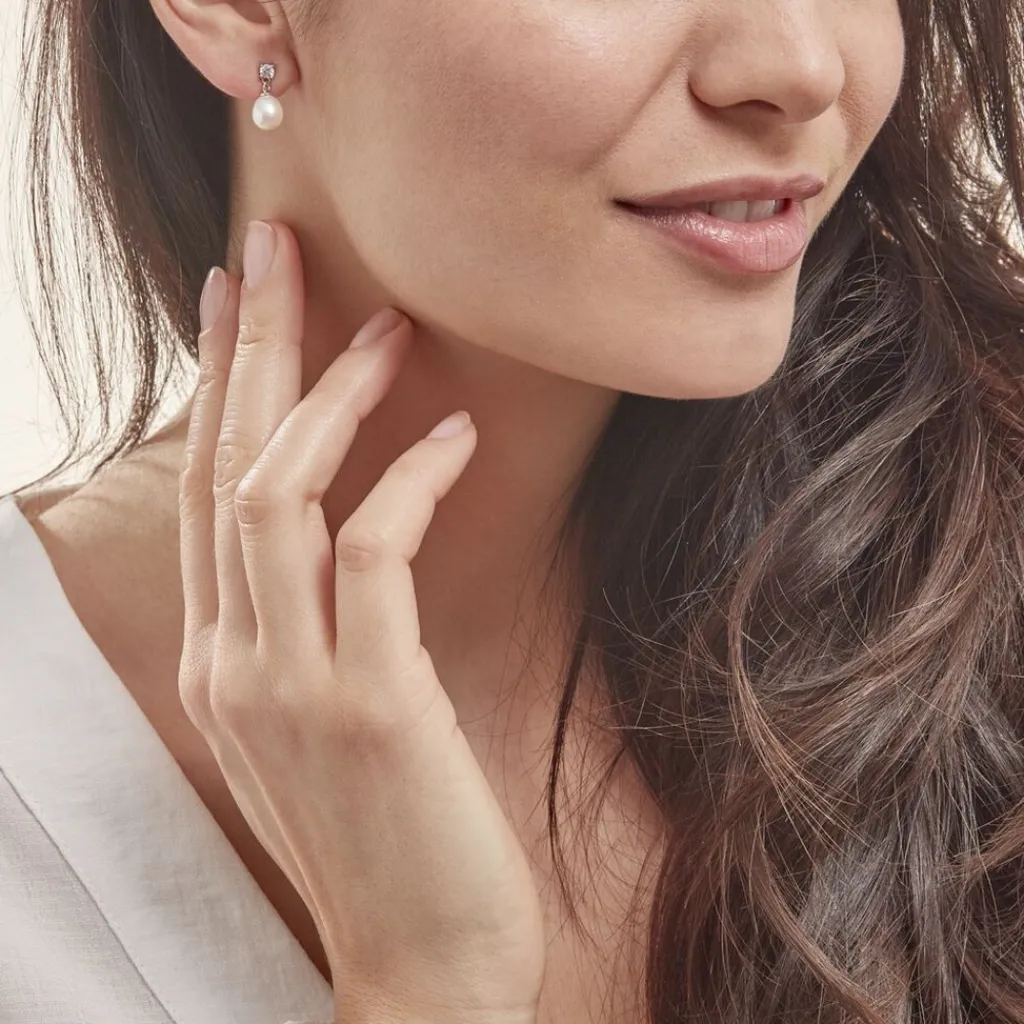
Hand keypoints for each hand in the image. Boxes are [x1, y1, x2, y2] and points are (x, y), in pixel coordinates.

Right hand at [177, 220, 546, 1023]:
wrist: (421, 966)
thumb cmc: (389, 837)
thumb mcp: (324, 726)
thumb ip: (311, 637)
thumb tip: (342, 543)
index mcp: (223, 662)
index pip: (205, 494)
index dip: (221, 390)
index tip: (240, 305)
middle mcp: (236, 660)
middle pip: (228, 466)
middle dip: (253, 348)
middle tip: (276, 249)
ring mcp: (291, 681)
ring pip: (281, 493)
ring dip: (332, 394)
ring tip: (386, 326)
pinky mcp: (368, 700)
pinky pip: (374, 550)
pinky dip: (412, 480)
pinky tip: (456, 435)